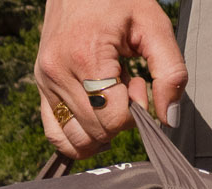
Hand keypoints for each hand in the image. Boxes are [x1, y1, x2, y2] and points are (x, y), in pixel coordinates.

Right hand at [36, 0, 187, 158]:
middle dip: (120, 118)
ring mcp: (45, 82)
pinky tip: (95, 116)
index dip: (137, 110)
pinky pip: (55, 135)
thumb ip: (171, 72)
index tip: (139, 81)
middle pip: (97, 132)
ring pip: (77, 140)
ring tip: (109, 96)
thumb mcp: (155, 25)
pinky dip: (78, 137)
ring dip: (101, 128)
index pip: (114, 119)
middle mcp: (58, 73)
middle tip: (126, 83)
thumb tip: (169, 120)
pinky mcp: (40, 86)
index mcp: (86, 57)